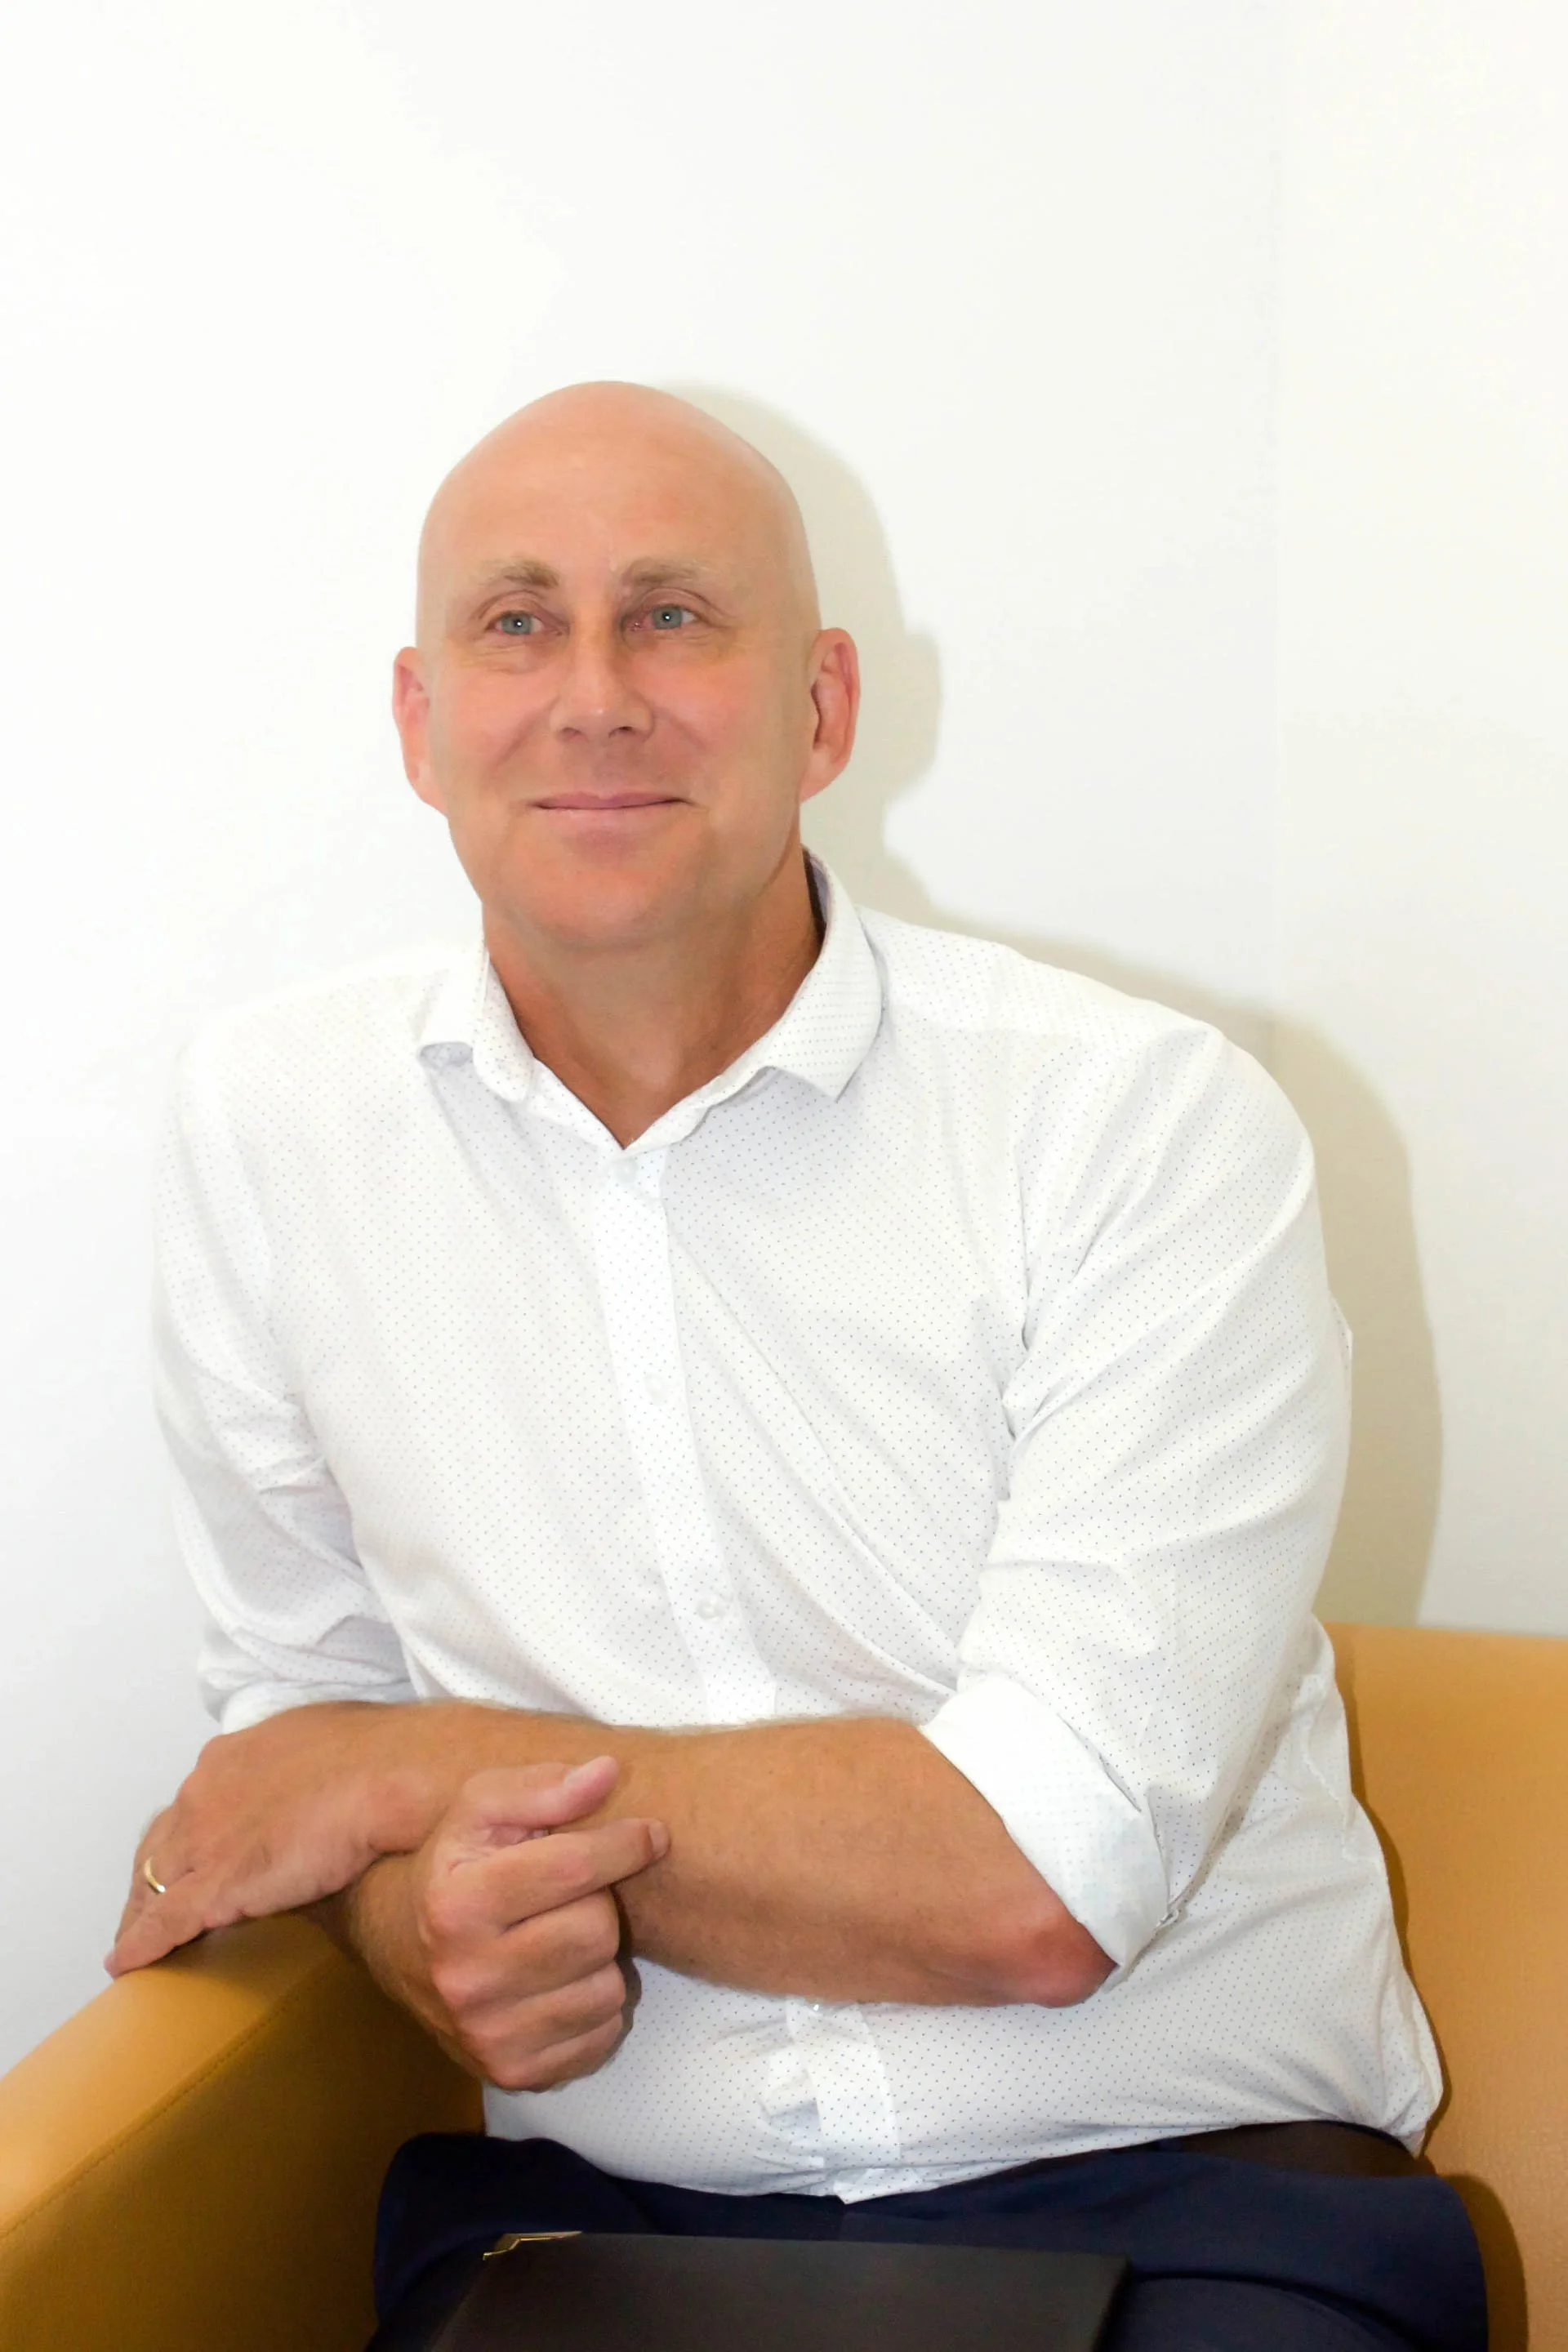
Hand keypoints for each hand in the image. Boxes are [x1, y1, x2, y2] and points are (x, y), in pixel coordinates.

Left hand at [108, 1701, 439, 1975]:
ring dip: (140, 1913)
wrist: (391, 1776)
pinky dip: (141, 1946)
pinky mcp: (215, 1886)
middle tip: (150, 1902)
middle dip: (152, 1874)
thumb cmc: (379, 1755)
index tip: (194, 1852)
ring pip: (151, 1884)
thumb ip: (304, 1766)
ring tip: (135, 1941)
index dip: (189, 1833)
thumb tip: (318, 1784)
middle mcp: (206, 1792)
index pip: (194, 1801)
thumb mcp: (327, 1741)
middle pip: (161, 1842)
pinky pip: (162, 1924)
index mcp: (234, 1756)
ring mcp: (205, 1839)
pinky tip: (127, 1964)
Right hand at [351, 1757, 667, 2090]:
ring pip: (609, 1988)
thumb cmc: (454, 1865)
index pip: (572, 1869)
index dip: (624, 1843)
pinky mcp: (513, 2074)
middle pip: (597, 1931)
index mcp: (456, 1906)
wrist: (397, 1946)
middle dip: (598, 1902)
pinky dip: (595, 2005)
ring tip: (560, 1938)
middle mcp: (466, 1979)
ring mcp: (487, 2036)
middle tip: (572, 1896)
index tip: (649, 1832)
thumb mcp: (480, 1808)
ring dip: (599, 1958)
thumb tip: (607, 1774)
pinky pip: (603, 2035)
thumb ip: (541, 1786)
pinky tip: (560, 1981)